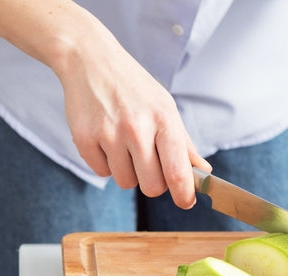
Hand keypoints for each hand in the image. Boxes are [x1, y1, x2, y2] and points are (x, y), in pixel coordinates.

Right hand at [56, 45, 211, 207]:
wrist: (91, 61)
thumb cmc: (133, 86)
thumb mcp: (164, 106)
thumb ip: (183, 143)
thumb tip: (203, 172)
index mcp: (163, 119)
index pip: (177, 171)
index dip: (184, 194)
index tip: (186, 202)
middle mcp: (137, 128)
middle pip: (151, 186)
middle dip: (152, 182)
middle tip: (147, 164)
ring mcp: (109, 134)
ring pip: (125, 182)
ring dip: (126, 171)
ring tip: (123, 146)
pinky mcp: (84, 139)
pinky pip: (101, 172)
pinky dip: (104, 162)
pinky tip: (104, 139)